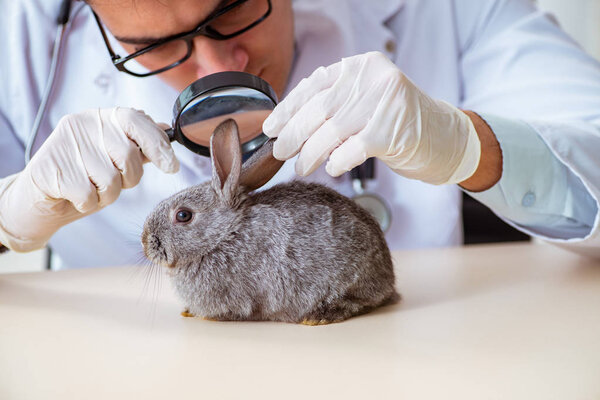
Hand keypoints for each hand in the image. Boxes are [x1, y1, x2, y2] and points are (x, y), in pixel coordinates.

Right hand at [0, 107, 178, 251]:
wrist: (41, 199)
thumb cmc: (84, 177)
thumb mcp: (116, 159)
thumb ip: (140, 145)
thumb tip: (165, 129)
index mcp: (100, 117)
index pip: (136, 120)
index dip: (158, 143)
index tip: (172, 166)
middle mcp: (82, 125)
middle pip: (128, 156)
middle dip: (128, 179)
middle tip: (111, 181)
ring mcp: (64, 145)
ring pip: (110, 180)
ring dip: (107, 194)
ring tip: (91, 187)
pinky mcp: (51, 169)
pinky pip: (90, 195)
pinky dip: (88, 203)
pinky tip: (75, 195)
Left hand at [263, 51, 480, 184]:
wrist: (446, 139)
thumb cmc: (399, 124)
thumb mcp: (366, 103)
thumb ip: (335, 105)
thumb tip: (288, 125)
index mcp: (362, 66)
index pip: (314, 84)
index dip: (288, 108)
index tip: (271, 127)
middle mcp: (373, 78)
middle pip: (318, 108)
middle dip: (294, 133)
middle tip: (280, 152)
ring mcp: (384, 103)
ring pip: (330, 131)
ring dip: (310, 153)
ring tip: (301, 166)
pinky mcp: (391, 131)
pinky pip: (350, 149)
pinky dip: (335, 162)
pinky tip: (331, 169)